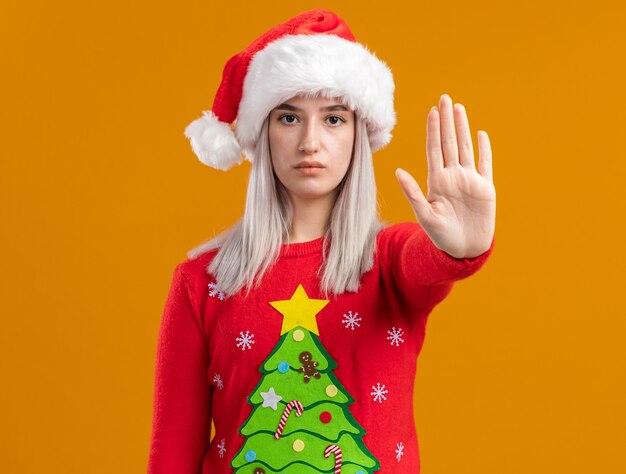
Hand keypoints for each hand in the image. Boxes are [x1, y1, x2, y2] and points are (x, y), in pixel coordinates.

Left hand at [395, 94, 495, 258]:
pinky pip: (485, 164)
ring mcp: (469, 180)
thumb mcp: (424, 214)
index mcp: (437, 181)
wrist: (463, 249)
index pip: (434, 149)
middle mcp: (453, 176)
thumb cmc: (440, 235)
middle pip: (449, 142)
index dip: (433, 130)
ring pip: (465, 148)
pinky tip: (480, 134)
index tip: (431, 112)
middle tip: (444, 98)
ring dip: (463, 128)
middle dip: (446, 121)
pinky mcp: (485, 188)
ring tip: (458, 108)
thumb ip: (413, 193)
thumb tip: (397, 171)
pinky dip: (484, 150)